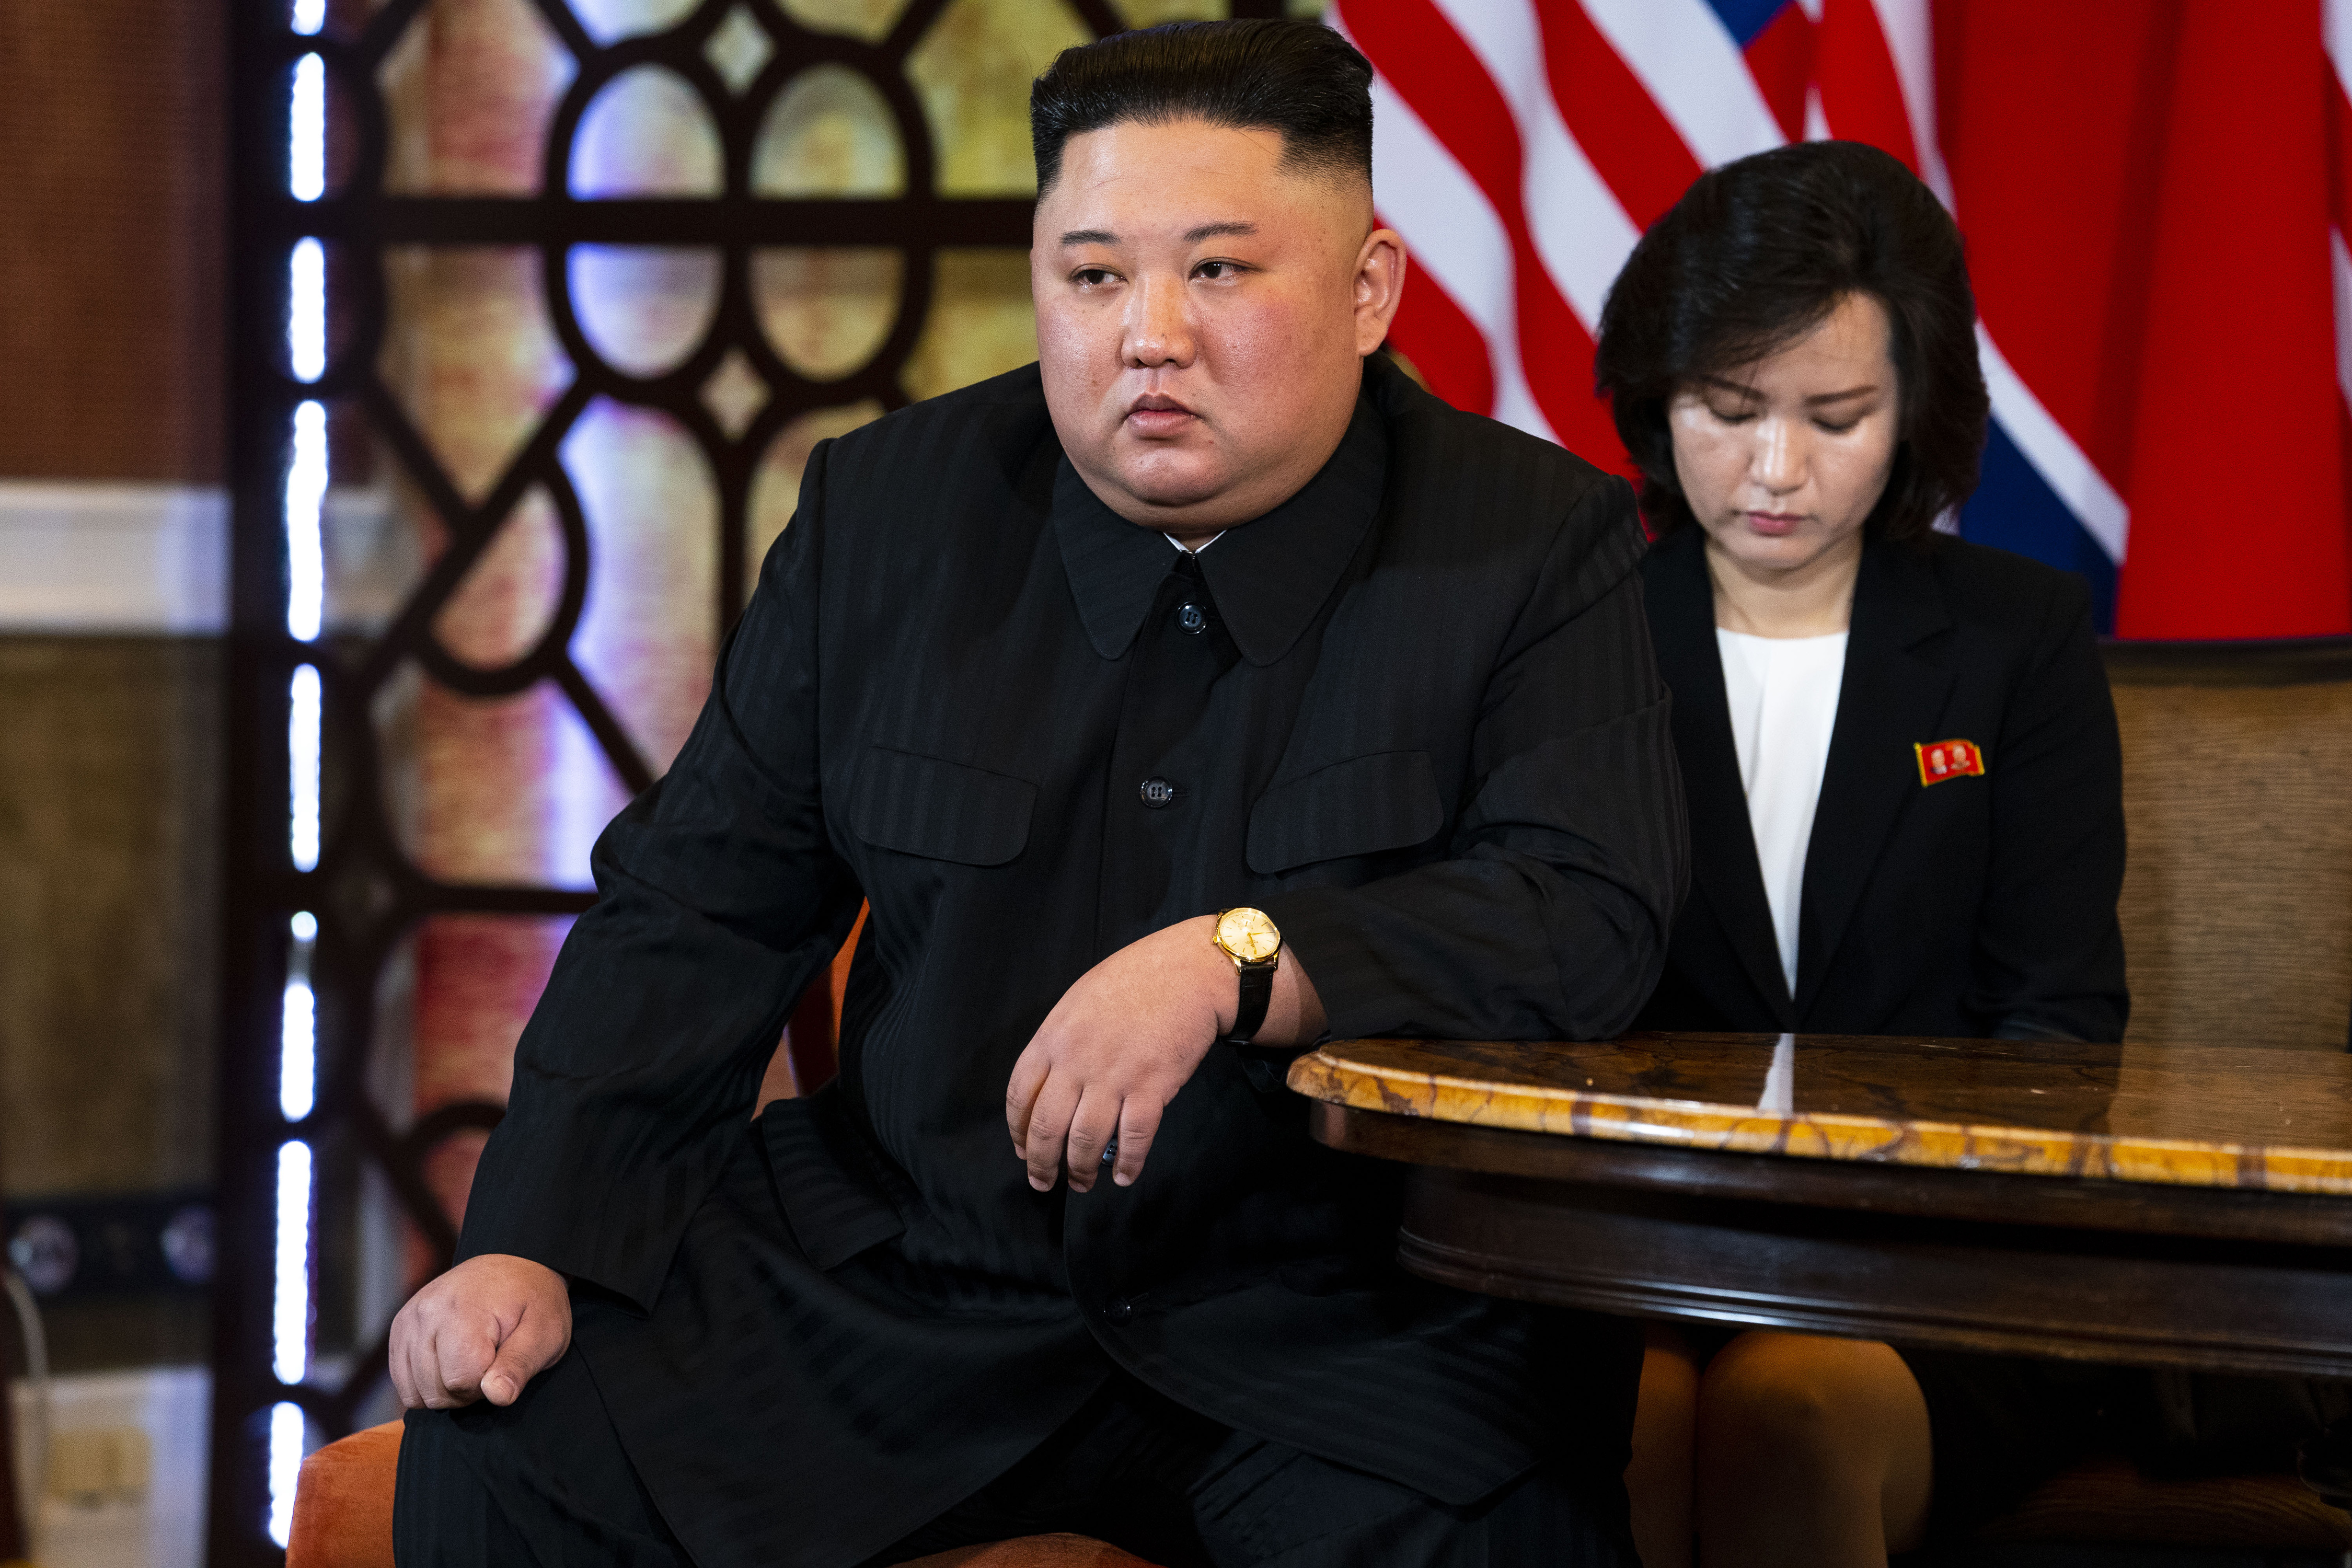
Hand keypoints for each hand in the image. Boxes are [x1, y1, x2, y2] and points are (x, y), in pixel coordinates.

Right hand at [389, 1253, 570, 1410]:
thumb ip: (519, 1366)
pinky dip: (427, 1385)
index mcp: (463, 1310)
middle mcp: (427, 1312)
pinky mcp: (400, 1328)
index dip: (486, 1386)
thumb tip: (496, 1395)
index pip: (461, 1381)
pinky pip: (403, 1384)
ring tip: (471, 1361)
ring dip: (446, 1389)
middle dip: (466, 1391)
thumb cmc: (535, 1303)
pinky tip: (451, 1364)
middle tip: (490, 1363)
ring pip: (415, 1393)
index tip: (503, 1364)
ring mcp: (409, 1320)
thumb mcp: (545, 1333)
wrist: (516, 1267)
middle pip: (435, 1391)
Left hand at [1005, 915, 1323, 1192]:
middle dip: (1041, 1164)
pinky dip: (1128, 1164)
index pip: (1020, 1096)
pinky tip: (1124, 1176)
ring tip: (1081, 1183)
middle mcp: (1077, 1062)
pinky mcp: (1152, 1087)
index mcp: (1053, 1038)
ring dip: (1080, 1171)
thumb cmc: (1133, 980)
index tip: (1022, 1149)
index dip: (1018, 1131)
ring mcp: (1114, 1076)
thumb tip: (1049, 1084)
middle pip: (1047, 1127)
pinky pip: (1134, 1138)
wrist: (1187, 972)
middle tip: (1043, 1183)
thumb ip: (1060, 1042)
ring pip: (1085, 1140)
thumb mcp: (1078, 1001)